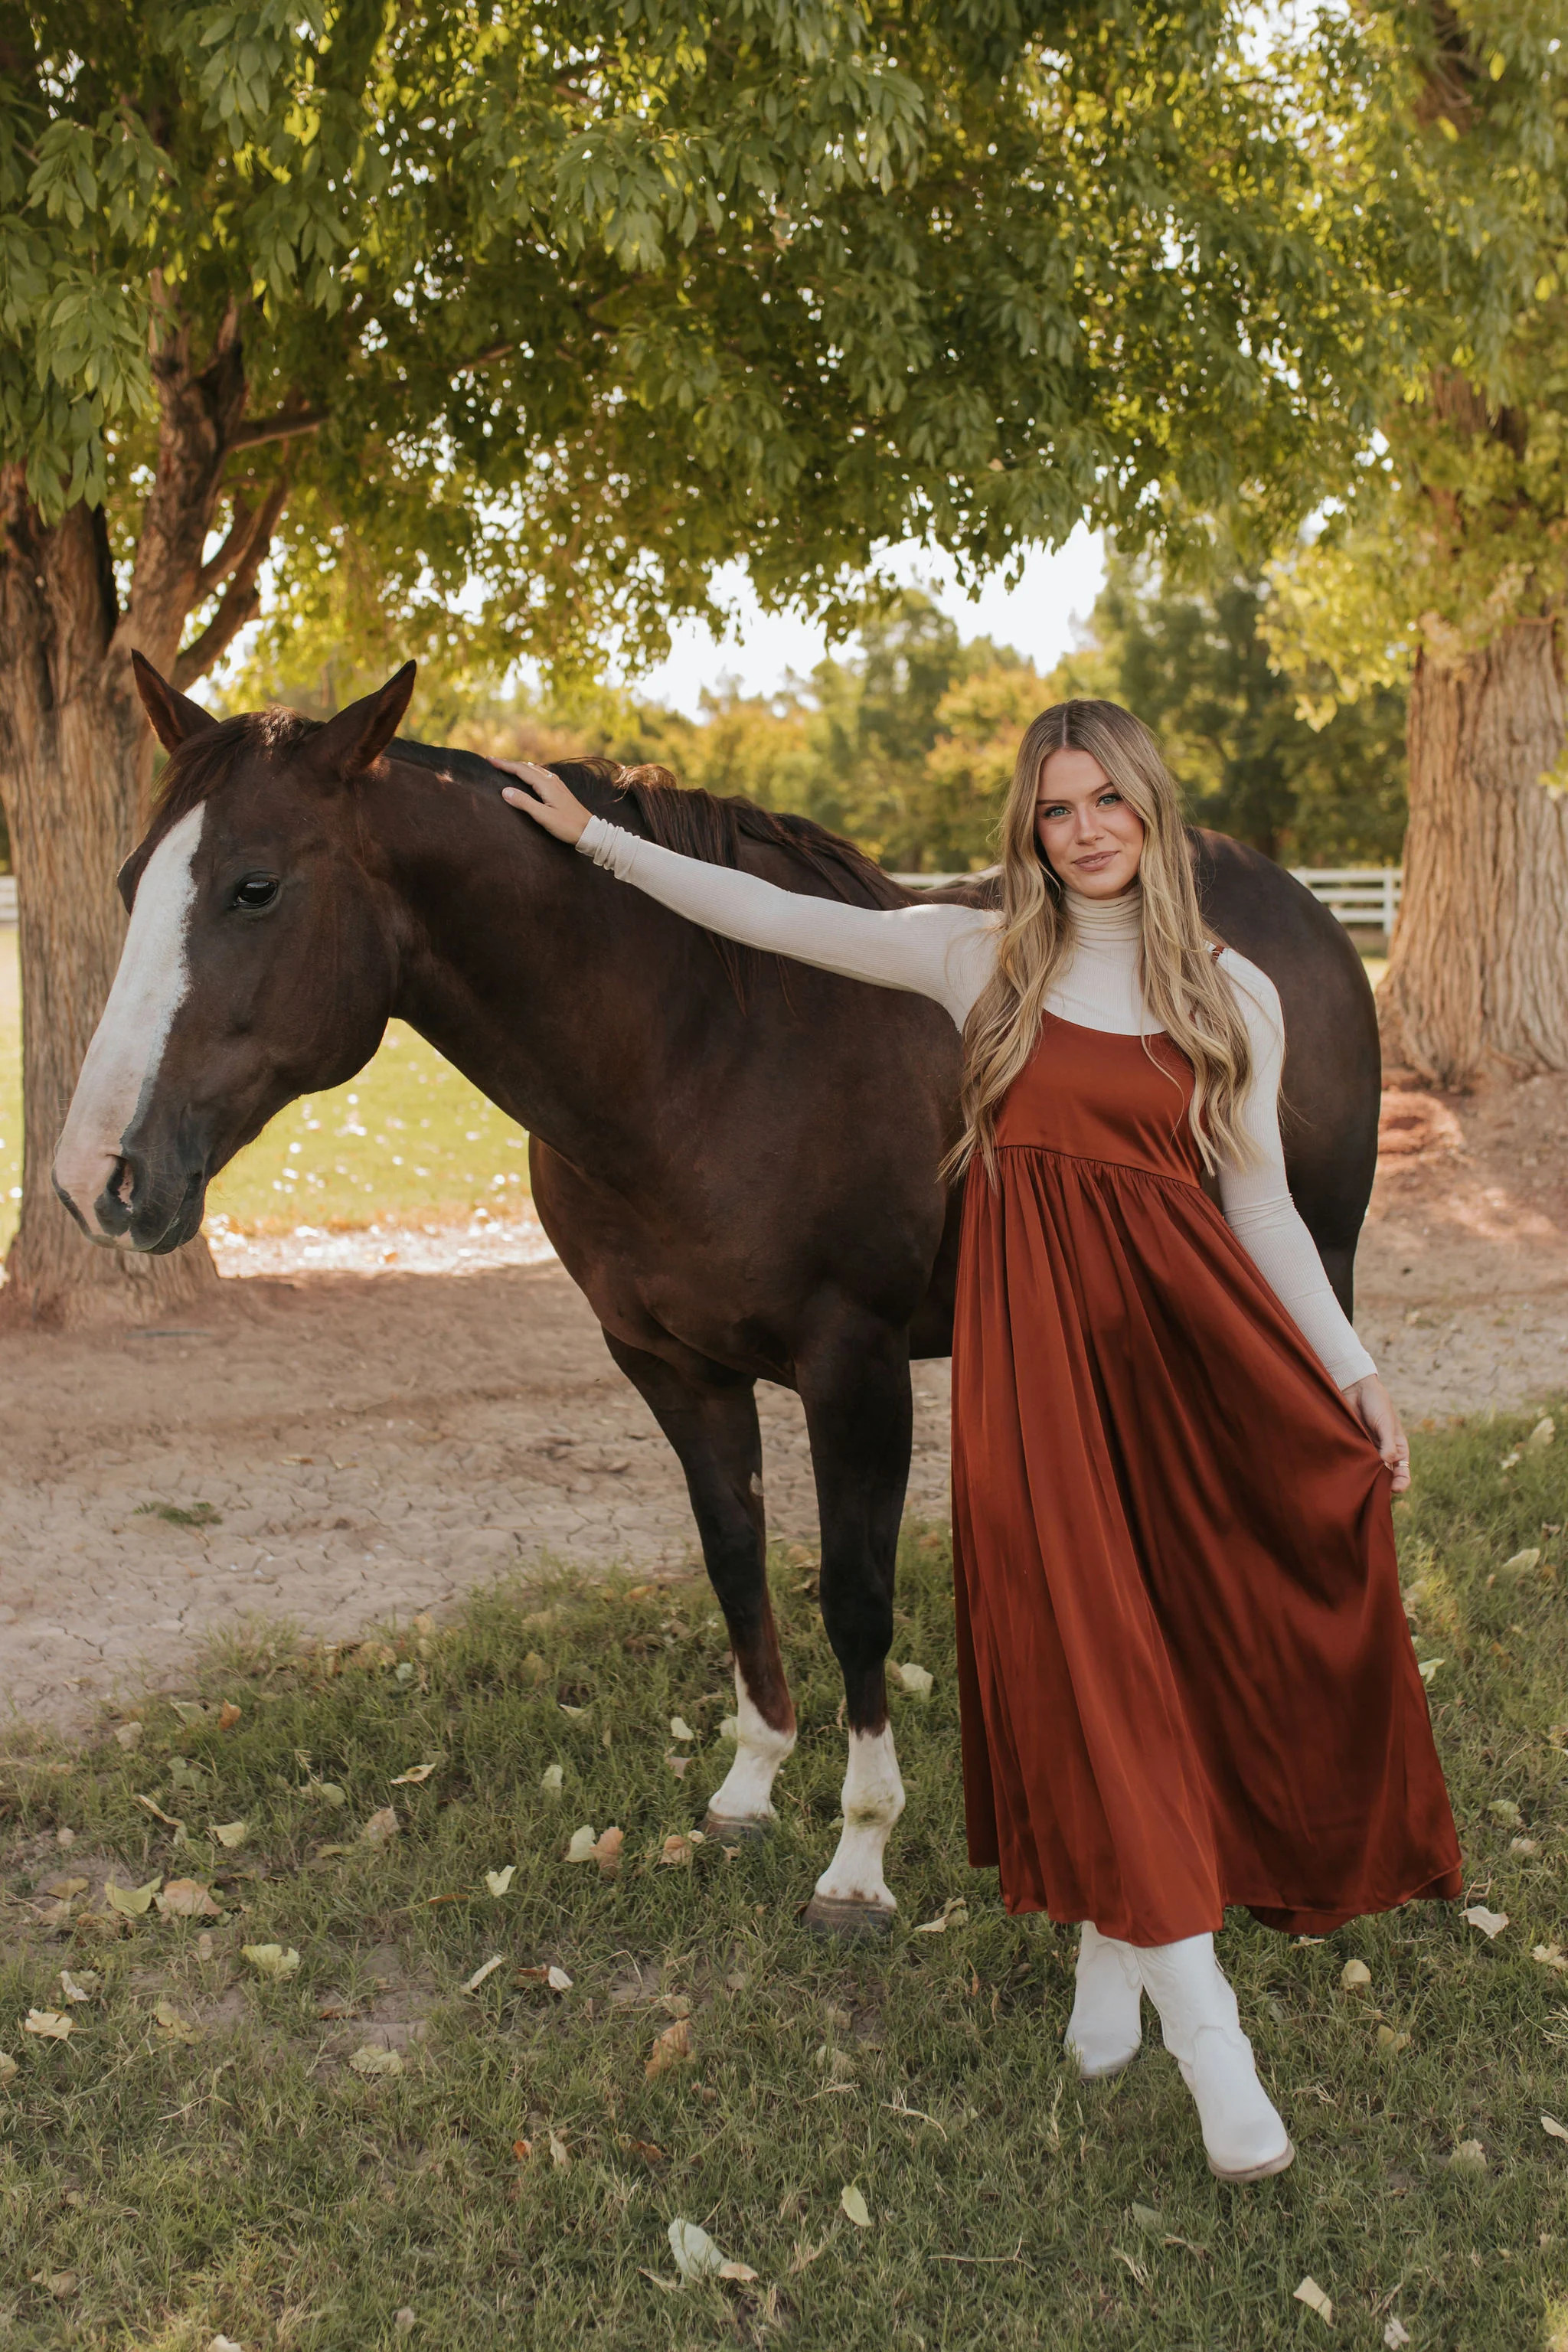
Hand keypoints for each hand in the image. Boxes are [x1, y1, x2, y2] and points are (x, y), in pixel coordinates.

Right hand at [491, 757, 591, 846]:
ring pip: (534, 769)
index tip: (489, 760)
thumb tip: (505, 791)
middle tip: (493, 761)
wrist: (589, 831)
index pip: (520, 769)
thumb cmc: (567, 826)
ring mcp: (557, 783)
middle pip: (526, 767)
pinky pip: (540, 774)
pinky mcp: (560, 789)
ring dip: (519, 766)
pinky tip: (529, 774)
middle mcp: (551, 780)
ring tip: (507, 766)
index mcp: (546, 784)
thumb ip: (524, 803)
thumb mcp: (543, 817)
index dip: (504, 764)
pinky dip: (529, 771)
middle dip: (509, 763)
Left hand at [1342, 1372, 1409, 1492]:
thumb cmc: (1377, 1404)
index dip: (1401, 1483)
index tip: (1395, 1488)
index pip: (1402, 1472)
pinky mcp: (1353, 1446)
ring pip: (1368, 1471)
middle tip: (1374, 1488)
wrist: (1356, 1389)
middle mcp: (1383, 1452)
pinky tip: (1348, 1469)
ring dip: (1365, 1477)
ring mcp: (1368, 1450)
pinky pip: (1354, 1460)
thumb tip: (1386, 1465)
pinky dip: (1352, 1466)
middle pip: (1385, 1476)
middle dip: (1381, 1484)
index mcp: (1398, 1448)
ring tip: (1360, 1480)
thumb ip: (1388, 1445)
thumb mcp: (1386, 1425)